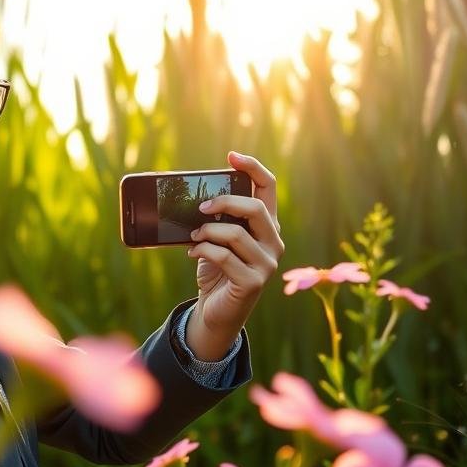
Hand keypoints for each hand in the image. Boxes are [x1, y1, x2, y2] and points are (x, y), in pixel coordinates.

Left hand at [184, 152, 283, 359]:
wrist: (215, 311)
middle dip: (224, 201)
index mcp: (267, 225)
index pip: (268, 188)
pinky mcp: (253, 282)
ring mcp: (267, 263)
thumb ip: (217, 218)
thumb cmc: (216, 269)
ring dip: (207, 231)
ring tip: (193, 236)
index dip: (252, 168)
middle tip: (201, 207)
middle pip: (254, 208)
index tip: (231, 156)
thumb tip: (196, 197)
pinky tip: (193, 253)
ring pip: (236, 233)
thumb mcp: (217, 238)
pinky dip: (203, 251)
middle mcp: (273, 242)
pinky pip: (224, 256)